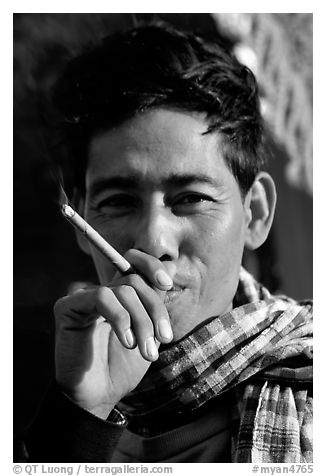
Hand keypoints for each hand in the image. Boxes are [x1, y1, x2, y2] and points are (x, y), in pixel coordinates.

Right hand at [54, 250, 175, 418]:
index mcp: (120, 294)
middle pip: (134, 280)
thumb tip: (169, 268)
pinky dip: (121, 319)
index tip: (167, 286)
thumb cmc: (123, 366)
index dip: (152, 265)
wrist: (99, 397)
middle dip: (155, 309)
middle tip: (165, 338)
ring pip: (122, 290)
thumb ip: (155, 302)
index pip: (134, 261)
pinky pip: (101, 298)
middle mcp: (102, 292)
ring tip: (147, 351)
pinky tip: (128, 342)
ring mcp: (84, 298)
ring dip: (142, 321)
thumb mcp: (149, 332)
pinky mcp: (67, 307)